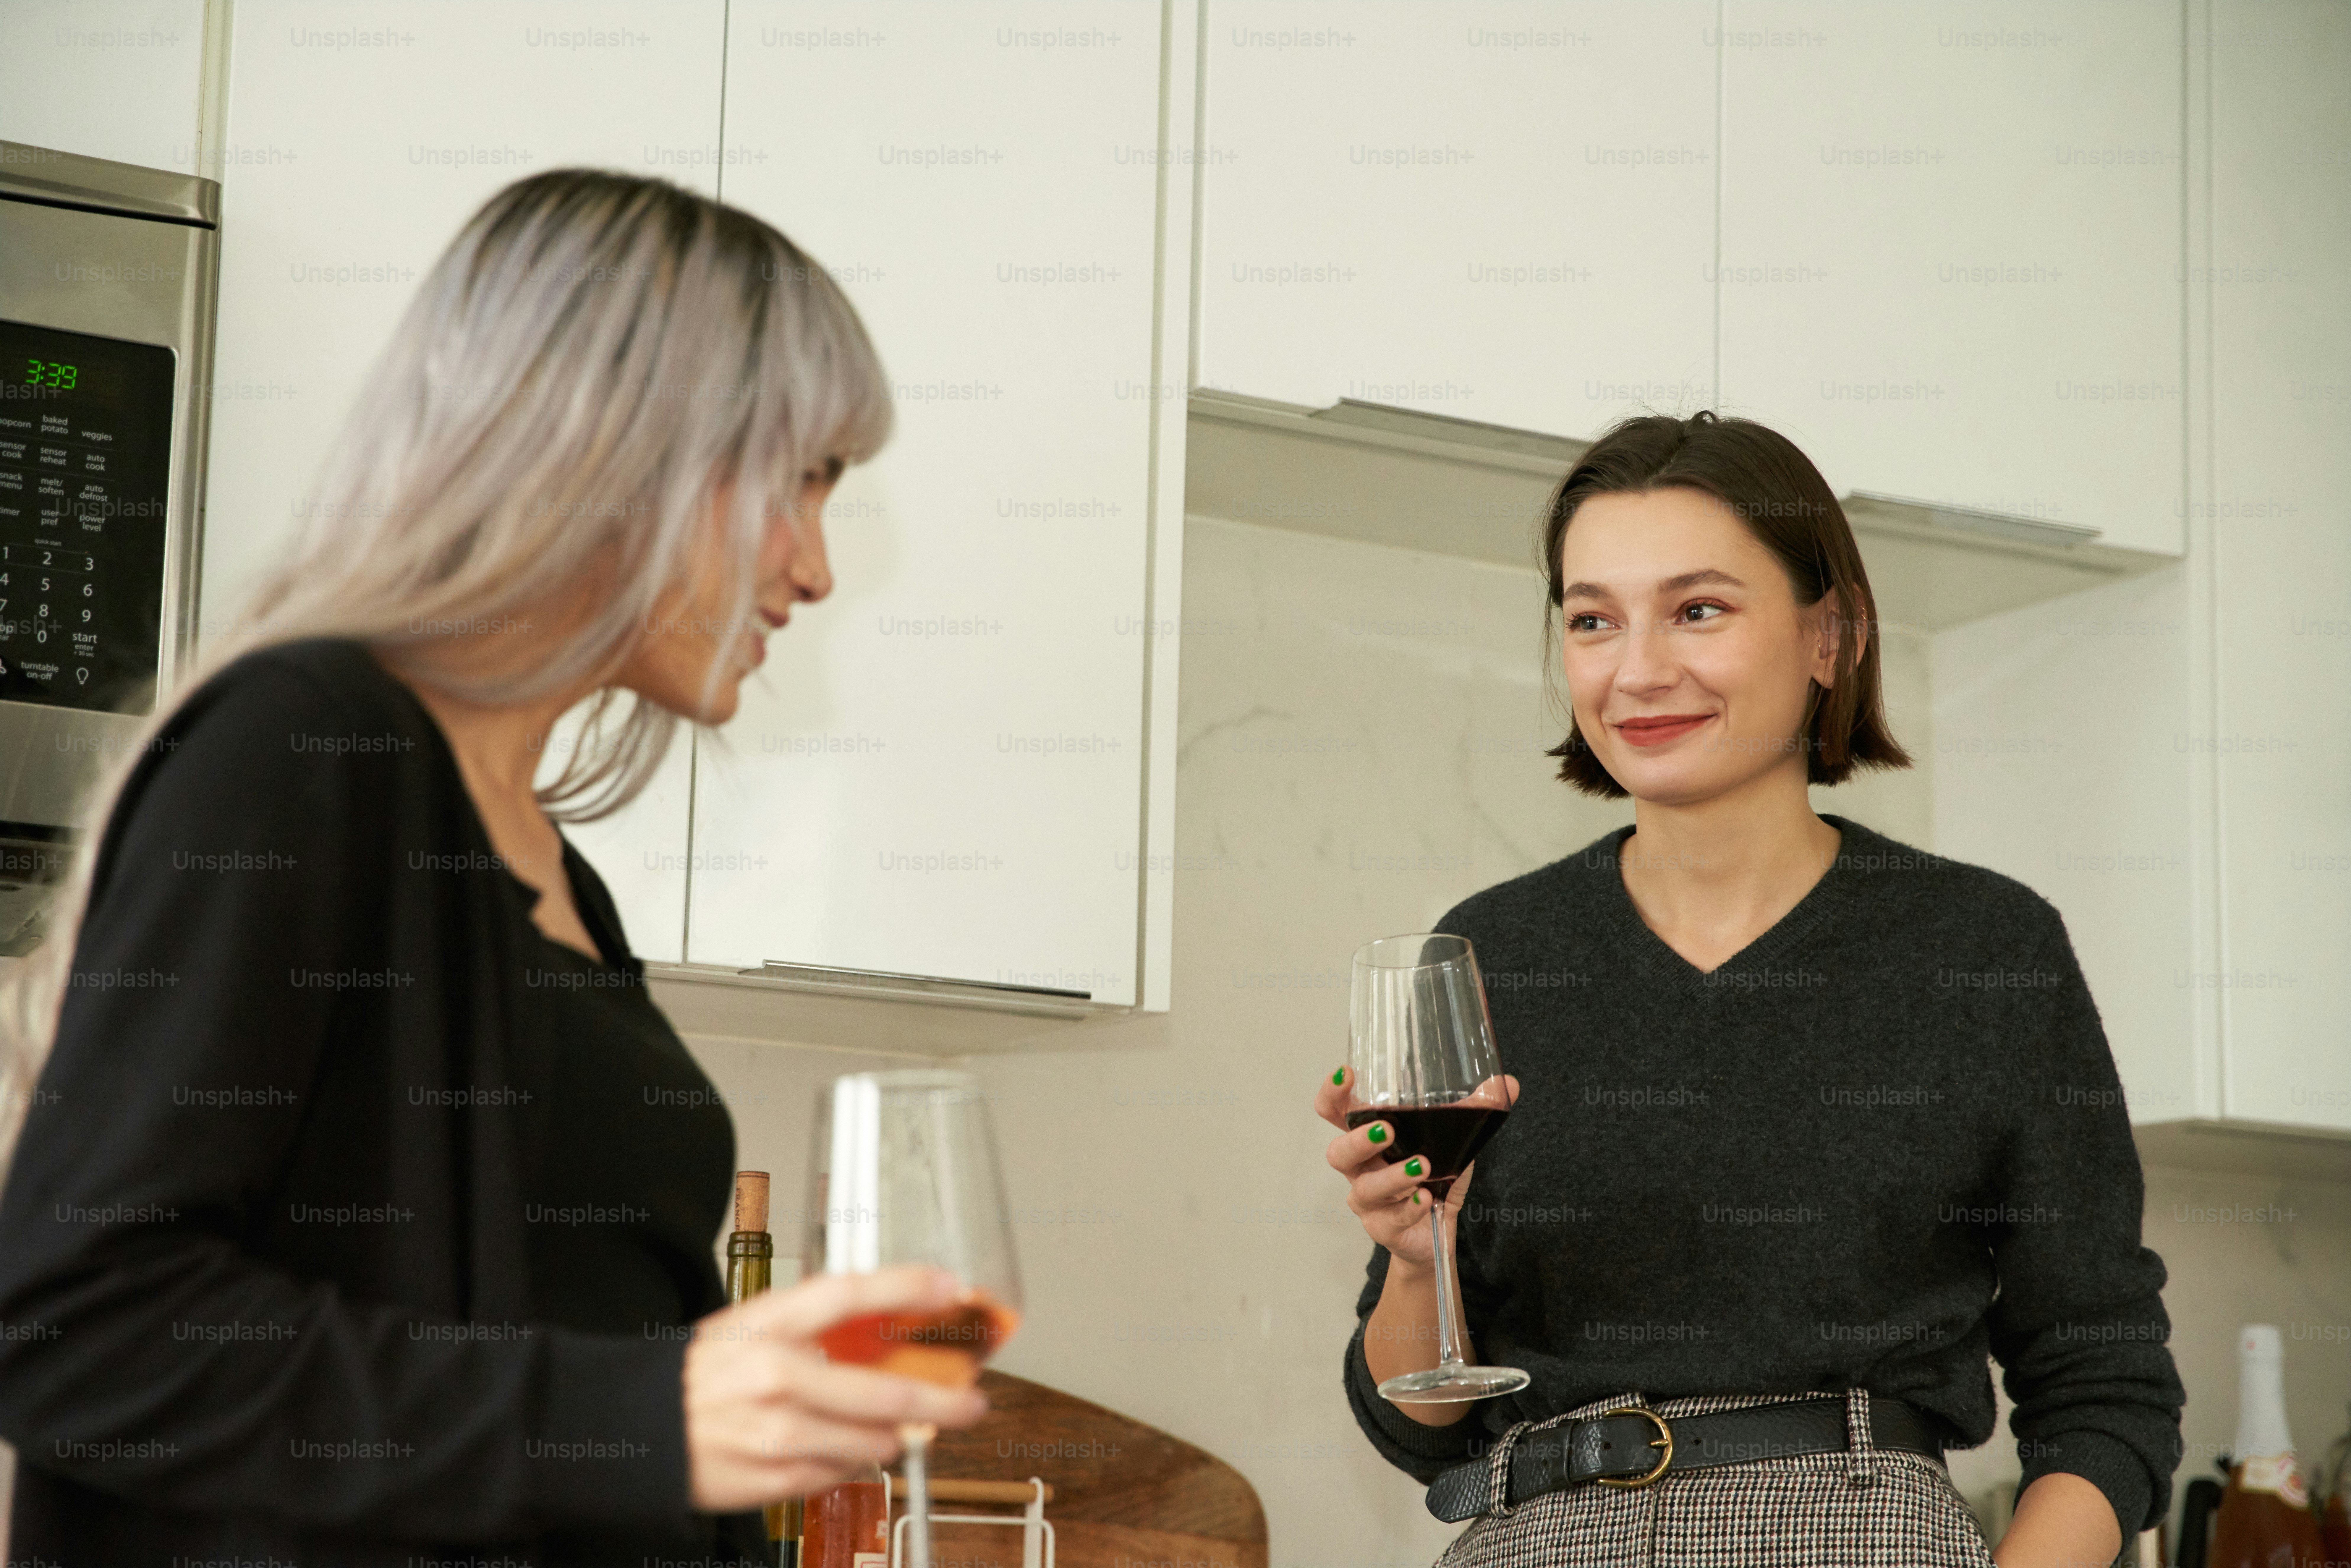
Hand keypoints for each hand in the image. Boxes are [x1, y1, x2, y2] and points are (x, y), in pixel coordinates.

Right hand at [682, 1265, 987, 1511]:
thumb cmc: (700, 1376)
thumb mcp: (750, 1330)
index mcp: (768, 1325)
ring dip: (891, 1439)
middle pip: (882, 1390)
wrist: (633, 1428)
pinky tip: (841, 1451)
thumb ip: (812, 1330)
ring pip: (868, 1442)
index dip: (906, 1286)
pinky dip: (849, 1463)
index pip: (849, 1294)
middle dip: (940, 1401)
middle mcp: (776, 1375)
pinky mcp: (770, 1478)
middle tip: (970, 1402)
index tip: (951, 1287)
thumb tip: (884, 1338)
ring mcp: (775, 1432)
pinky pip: (836, 1473)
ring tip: (893, 1432)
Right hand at [1315, 1067, 1517, 1274]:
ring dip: (1392, 1176)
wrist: (1434, 1232)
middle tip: (1386, 1129)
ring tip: (1421, 1167)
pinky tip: (1426, 1199)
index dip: (1332, 1093)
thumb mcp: (1452, 1141)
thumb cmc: (1435, 1176)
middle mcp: (1360, 1169)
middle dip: (1358, 1139)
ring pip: (1365, 1189)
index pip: (1335, 1112)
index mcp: (1367, 1138)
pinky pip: (1389, 1220)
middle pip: (1338, 1152)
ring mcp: (1368, 1201)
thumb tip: (1507, 1082)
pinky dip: (1409, 1208)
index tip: (1347, 1075)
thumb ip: (1472, 1111)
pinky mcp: (1382, 1229)